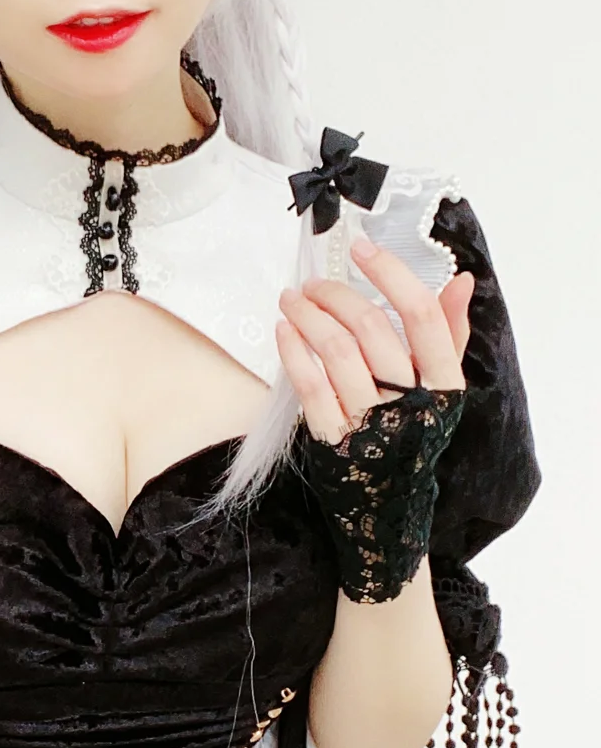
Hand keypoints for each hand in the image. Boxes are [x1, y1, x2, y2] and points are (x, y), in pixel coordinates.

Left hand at [276, 235, 473, 443]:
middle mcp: (409, 400)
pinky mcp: (334, 438)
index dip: (391, 275)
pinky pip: (310, 386)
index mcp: (444, 382)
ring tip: (292, 299)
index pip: (422, 317)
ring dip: (308, 315)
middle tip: (314, 283)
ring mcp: (370, 421)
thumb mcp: (442, 384)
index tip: (362, 249)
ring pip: (335, 351)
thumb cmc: (415, 428)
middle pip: (370, 328)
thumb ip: (450, 332)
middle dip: (335, 294)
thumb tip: (461, 280)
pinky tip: (285, 330)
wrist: (391, 498)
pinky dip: (293, 352)